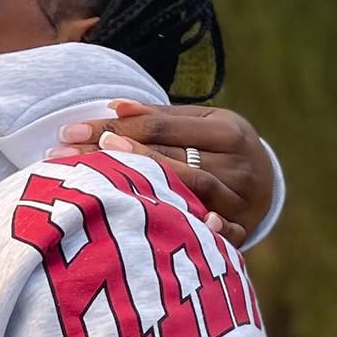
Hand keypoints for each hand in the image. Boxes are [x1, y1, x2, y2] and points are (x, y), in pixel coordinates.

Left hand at [48, 99, 270, 244]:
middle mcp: (237, 163)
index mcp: (227, 130)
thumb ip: (158, 116)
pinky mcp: (243, 229)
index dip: (113, 126)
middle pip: (166, 158)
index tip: (70, 130)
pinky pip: (217, 232)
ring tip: (93, 186)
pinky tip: (171, 224)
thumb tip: (113, 104)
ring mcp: (242, 199)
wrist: (271, 184)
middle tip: (65, 157)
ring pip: (186, 189)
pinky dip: (198, 229)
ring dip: (137, 188)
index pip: (158, 126)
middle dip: (113, 157)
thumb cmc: (219, 148)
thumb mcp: (199, 124)